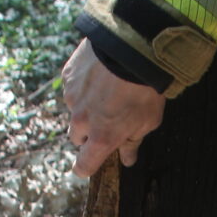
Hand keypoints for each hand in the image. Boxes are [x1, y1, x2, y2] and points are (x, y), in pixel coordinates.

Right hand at [61, 39, 165, 177]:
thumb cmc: (145, 88)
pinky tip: (99, 75)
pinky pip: (72, 87)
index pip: (85, 164)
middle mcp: (81, 120)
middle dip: (87, 134)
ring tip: (105, 91)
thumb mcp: (148, 120)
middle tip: (105, 121)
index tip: (86, 166)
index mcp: (102, 137)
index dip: (84, 167)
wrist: (132, 49)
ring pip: (74, 110)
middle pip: (76, 137)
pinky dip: (82, 85)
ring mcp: (72, 96)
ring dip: (85, 106)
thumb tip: (127, 159)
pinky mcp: (68, 75)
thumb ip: (133, 141)